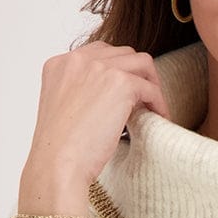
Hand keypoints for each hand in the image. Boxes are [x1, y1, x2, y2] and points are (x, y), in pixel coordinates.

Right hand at [22, 41, 171, 196]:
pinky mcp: (120, 83)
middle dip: (136, 74)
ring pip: (141, 63)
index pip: (97, 54)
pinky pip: (150, 87)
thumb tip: (110, 97)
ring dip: (152, 83)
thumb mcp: (63, 110)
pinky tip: (159, 118)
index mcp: (59, 65)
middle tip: (144, 99)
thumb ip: (81, 94)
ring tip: (155, 106)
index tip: (125, 93)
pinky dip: (159, 102)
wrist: (57, 164)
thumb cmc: (59, 150)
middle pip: (121, 53)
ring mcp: (99, 68)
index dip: (116, 71)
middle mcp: (77, 60)